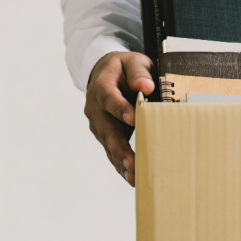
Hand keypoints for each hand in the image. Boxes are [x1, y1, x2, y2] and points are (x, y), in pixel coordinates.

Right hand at [84, 52, 154, 186]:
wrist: (108, 73)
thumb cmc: (125, 68)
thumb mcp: (133, 62)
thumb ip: (138, 72)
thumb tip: (145, 86)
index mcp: (102, 86)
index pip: (109, 99)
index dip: (120, 109)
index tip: (133, 119)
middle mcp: (96, 108)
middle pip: (107, 130)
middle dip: (120, 148)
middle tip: (132, 163)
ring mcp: (99, 124)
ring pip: (109, 145)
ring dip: (121, 161)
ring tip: (134, 177)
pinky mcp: (105, 134)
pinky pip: (111, 151)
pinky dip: (121, 165)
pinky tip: (131, 178)